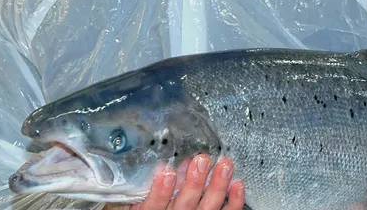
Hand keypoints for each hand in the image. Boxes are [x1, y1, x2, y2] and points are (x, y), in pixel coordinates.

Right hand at [105, 155, 244, 209]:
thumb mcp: (129, 205)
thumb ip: (134, 192)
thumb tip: (142, 167)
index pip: (152, 208)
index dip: (160, 192)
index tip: (167, 173)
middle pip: (184, 207)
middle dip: (194, 184)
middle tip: (202, 161)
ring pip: (208, 209)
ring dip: (218, 187)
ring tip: (224, 166)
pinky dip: (234, 202)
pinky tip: (237, 185)